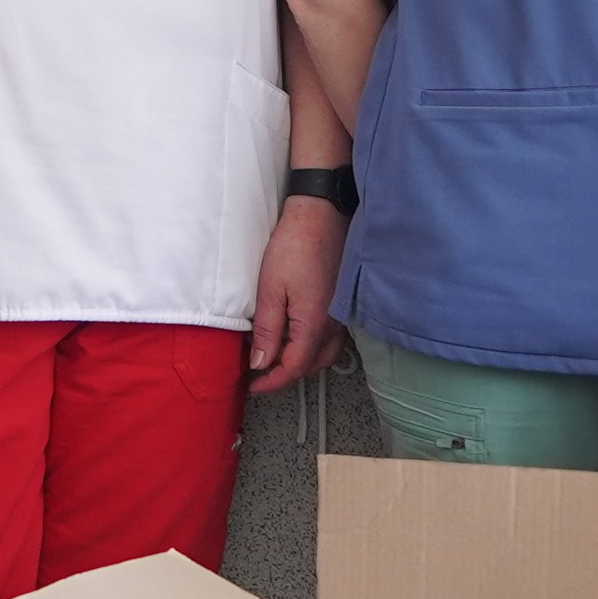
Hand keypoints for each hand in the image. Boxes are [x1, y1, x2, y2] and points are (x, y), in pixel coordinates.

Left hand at [248, 197, 345, 394]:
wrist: (322, 213)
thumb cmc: (295, 246)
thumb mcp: (270, 289)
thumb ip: (267, 331)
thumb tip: (260, 363)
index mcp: (314, 325)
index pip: (294, 368)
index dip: (272, 381)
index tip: (253, 385)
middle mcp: (334, 324)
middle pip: (312, 365)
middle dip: (287, 373)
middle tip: (261, 372)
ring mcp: (342, 313)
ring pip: (325, 353)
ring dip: (302, 361)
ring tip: (277, 355)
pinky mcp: (344, 301)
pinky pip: (332, 337)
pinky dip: (314, 345)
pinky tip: (298, 336)